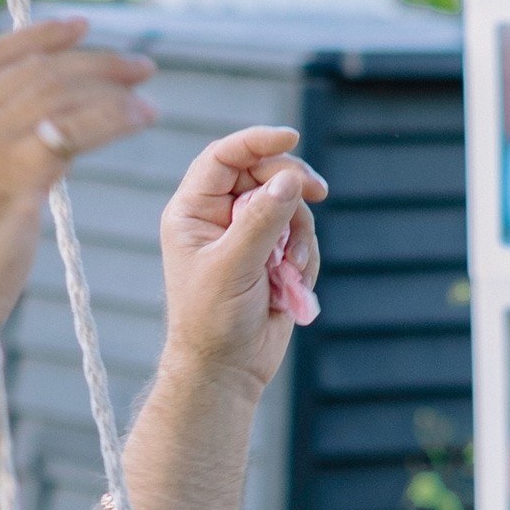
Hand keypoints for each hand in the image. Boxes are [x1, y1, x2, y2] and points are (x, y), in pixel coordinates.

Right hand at [0, 19, 154, 335]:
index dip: (41, 35)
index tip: (80, 27)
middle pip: (39, 70)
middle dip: (94, 61)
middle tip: (140, 66)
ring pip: (63, 94)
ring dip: (113, 88)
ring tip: (149, 94)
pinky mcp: (16, 173)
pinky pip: (78, 129)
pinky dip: (115, 116)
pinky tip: (141, 118)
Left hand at [158, 127, 324, 397]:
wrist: (227, 370)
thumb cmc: (213, 321)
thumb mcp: (234, 266)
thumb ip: (262, 219)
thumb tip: (289, 178)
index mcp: (193, 211)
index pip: (224, 157)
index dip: (257, 141)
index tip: (292, 138)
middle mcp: (219, 217)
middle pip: (264, 173)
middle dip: (291, 187)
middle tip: (316, 195)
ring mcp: (248, 235)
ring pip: (290, 205)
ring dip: (300, 234)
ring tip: (290, 270)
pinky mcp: (272, 256)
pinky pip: (302, 235)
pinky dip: (304, 257)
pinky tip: (292, 285)